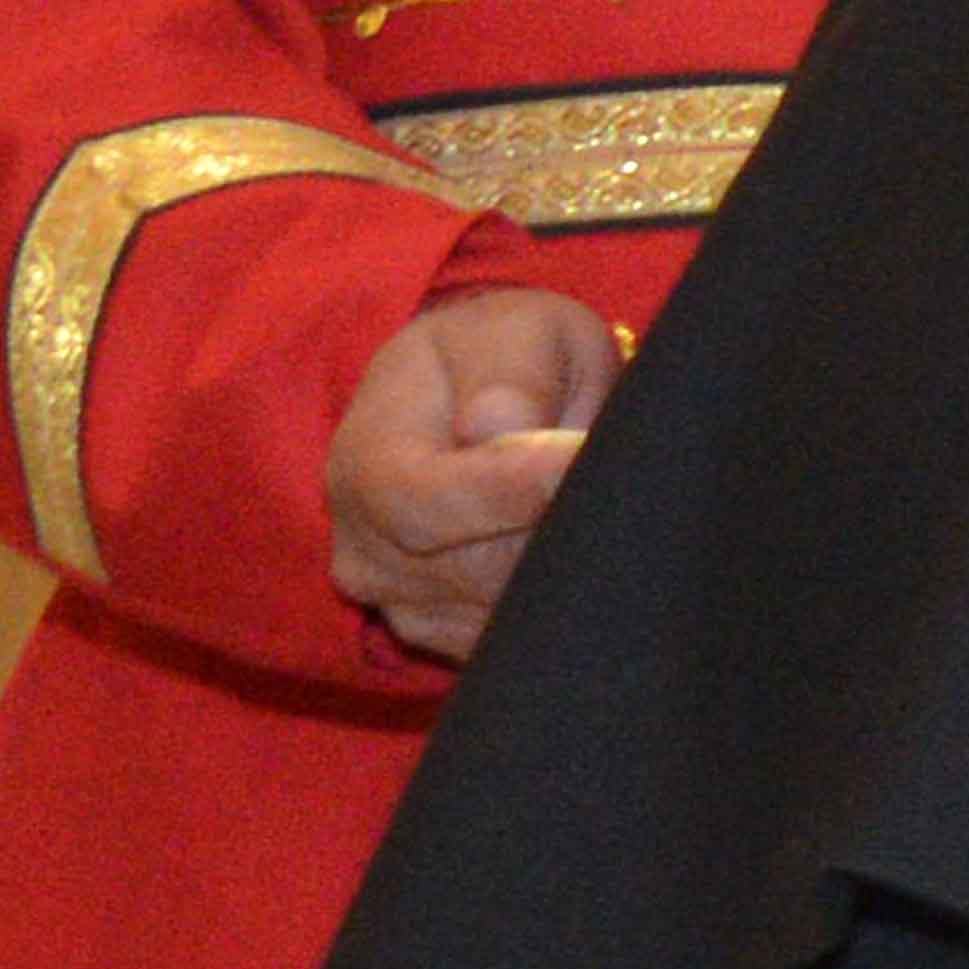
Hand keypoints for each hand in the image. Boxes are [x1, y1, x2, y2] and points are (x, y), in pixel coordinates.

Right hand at [327, 287, 621, 664]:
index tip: (581, 455)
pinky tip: (561, 540)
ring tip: (578, 499)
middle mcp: (367, 548)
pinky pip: (514, 635)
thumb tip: (498, 429)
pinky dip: (552, 594)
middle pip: (481, 568)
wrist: (465, 398)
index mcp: (368, 465)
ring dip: (562, 560)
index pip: (431, 503)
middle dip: (555, 524)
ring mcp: (400, 601)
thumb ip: (508, 377)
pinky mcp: (443, 635)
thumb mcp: (512, 333)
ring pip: (506, 611)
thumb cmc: (496, 358)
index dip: (516, 488)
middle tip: (601, 477)